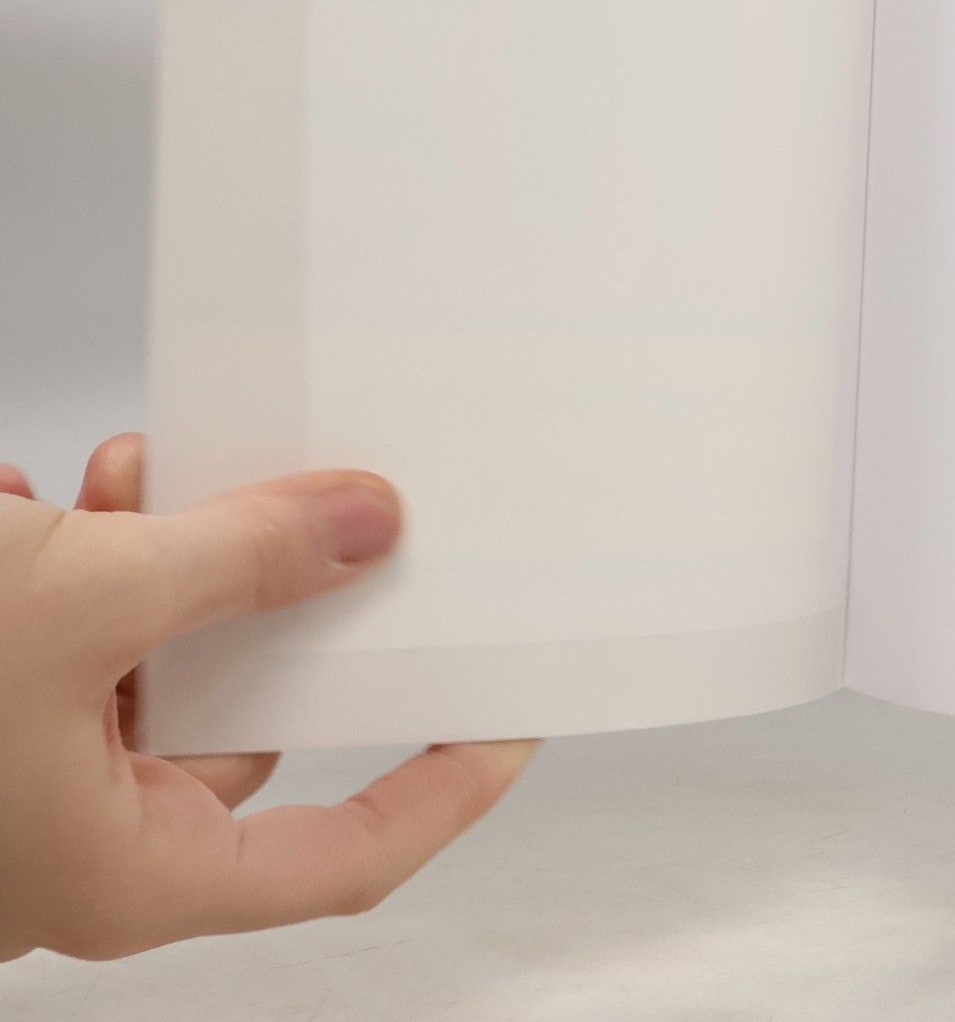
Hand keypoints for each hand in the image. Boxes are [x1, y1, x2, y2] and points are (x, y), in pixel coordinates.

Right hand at [0, 436, 535, 961]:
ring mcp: (29, 785)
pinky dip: (72, 561)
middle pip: (242, 724)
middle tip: (304, 511)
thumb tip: (364, 529)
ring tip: (138, 475)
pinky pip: (69, 641)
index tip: (514, 717)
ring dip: (147, 556)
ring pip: (148, 659)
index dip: (447, 788)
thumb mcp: (80, 602)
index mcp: (129, 872)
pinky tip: (44, 501)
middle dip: (262, 595)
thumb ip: (234, 563)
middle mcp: (83, 842)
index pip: (344, 855)